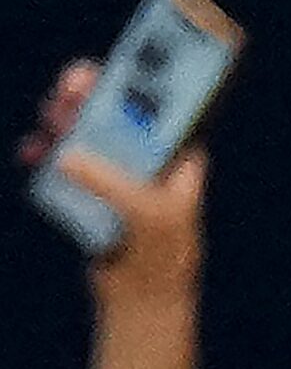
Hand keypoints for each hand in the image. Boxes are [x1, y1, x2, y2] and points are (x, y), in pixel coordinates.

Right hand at [18, 60, 205, 305]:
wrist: (142, 303)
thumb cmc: (161, 259)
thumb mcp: (145, 215)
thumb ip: (109, 182)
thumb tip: (65, 155)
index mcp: (179, 159)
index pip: (163, 106)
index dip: (140, 80)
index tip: (115, 65)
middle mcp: (151, 161)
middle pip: (117, 110)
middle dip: (91, 94)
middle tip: (71, 88)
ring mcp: (121, 175)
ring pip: (87, 132)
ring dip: (64, 121)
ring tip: (50, 120)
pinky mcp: (95, 192)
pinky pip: (67, 163)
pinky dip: (48, 155)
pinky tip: (34, 153)